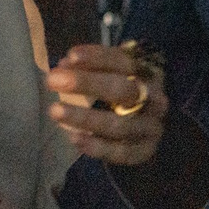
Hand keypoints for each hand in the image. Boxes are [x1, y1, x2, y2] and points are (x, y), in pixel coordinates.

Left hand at [46, 43, 166, 167]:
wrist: (144, 129)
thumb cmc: (121, 94)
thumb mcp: (111, 75)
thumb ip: (90, 68)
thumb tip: (64, 65)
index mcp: (148, 73)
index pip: (125, 62)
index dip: (98, 58)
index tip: (71, 56)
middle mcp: (155, 100)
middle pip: (123, 90)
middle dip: (87, 84)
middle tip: (53, 80)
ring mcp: (151, 128)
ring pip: (120, 124)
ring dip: (85, 118)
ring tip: (55, 111)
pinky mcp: (145, 152)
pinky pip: (121, 152)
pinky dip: (97, 147)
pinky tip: (74, 138)